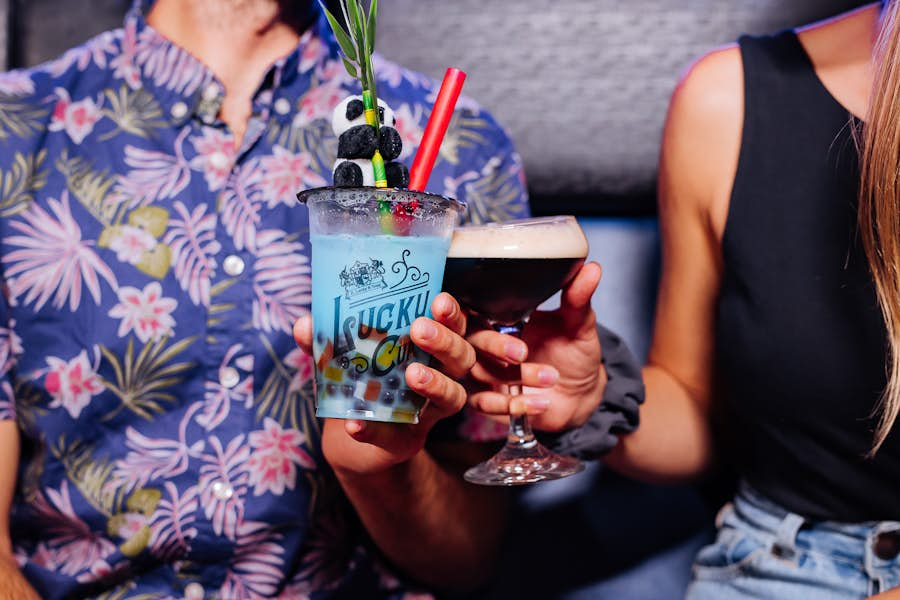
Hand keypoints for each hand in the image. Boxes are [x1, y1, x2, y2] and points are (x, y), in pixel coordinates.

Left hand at [292, 292, 474, 476]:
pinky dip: (372, 431)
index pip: (454, 326)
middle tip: (420, 329)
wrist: (350, 429)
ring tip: (412, 375)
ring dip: (435, 384)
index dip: (453, 314)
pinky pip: (395, 438)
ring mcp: (428, 412)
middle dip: (446, 342)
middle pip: (462, 358)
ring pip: (452, 397)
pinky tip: (355, 423)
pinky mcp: (405, 442)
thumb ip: (326, 340)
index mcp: (429, 349)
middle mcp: (440, 377)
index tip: (439, 300)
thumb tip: (304, 324)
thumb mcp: (342, 355)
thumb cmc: (358, 379)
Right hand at [466, 262, 604, 430]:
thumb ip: (578, 299)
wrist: (580, 395)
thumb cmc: (574, 353)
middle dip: (493, 346)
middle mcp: (482, 344)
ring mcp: (482, 374)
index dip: (454, 309)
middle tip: (521, 352)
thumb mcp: (577, 325)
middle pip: (469, 341)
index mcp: (495, 317)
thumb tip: (592, 268)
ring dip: (516, 377)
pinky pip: (487, 405)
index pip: (466, 309)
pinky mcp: (488, 402)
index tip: (456, 307)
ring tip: (551, 377)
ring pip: (479, 374)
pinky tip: (542, 402)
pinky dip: (515, 405)